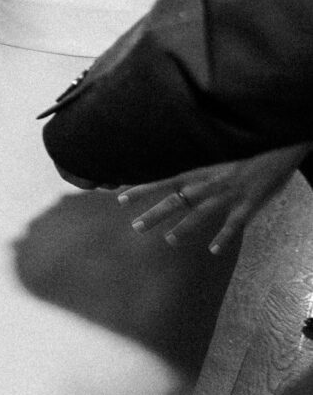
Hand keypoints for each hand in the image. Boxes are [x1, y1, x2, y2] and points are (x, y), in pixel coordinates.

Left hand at [120, 145, 306, 252]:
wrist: (276, 144)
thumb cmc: (242, 148)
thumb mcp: (213, 151)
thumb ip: (193, 161)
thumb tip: (170, 167)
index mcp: (198, 169)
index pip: (163, 179)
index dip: (141, 188)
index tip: (119, 197)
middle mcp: (208, 183)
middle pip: (176, 201)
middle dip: (155, 214)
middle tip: (135, 227)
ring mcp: (227, 195)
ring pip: (201, 215)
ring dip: (184, 228)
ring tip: (169, 240)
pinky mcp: (248, 205)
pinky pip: (234, 225)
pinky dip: (224, 238)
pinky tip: (214, 250)